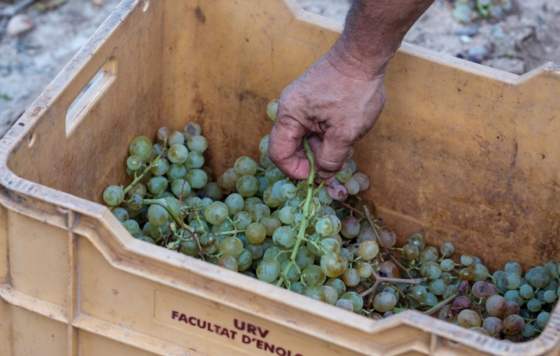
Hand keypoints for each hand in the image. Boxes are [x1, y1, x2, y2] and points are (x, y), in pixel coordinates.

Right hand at [268, 51, 385, 179]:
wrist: (363, 56)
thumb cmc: (354, 91)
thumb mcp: (345, 133)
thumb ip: (331, 158)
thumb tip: (322, 174)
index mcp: (290, 116)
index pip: (279, 153)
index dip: (295, 171)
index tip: (316, 177)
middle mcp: (290, 109)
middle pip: (291, 146)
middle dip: (312, 161)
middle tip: (334, 168)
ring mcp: (301, 103)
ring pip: (305, 137)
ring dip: (322, 148)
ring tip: (345, 148)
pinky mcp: (312, 100)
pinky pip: (313, 126)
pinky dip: (326, 136)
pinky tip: (344, 136)